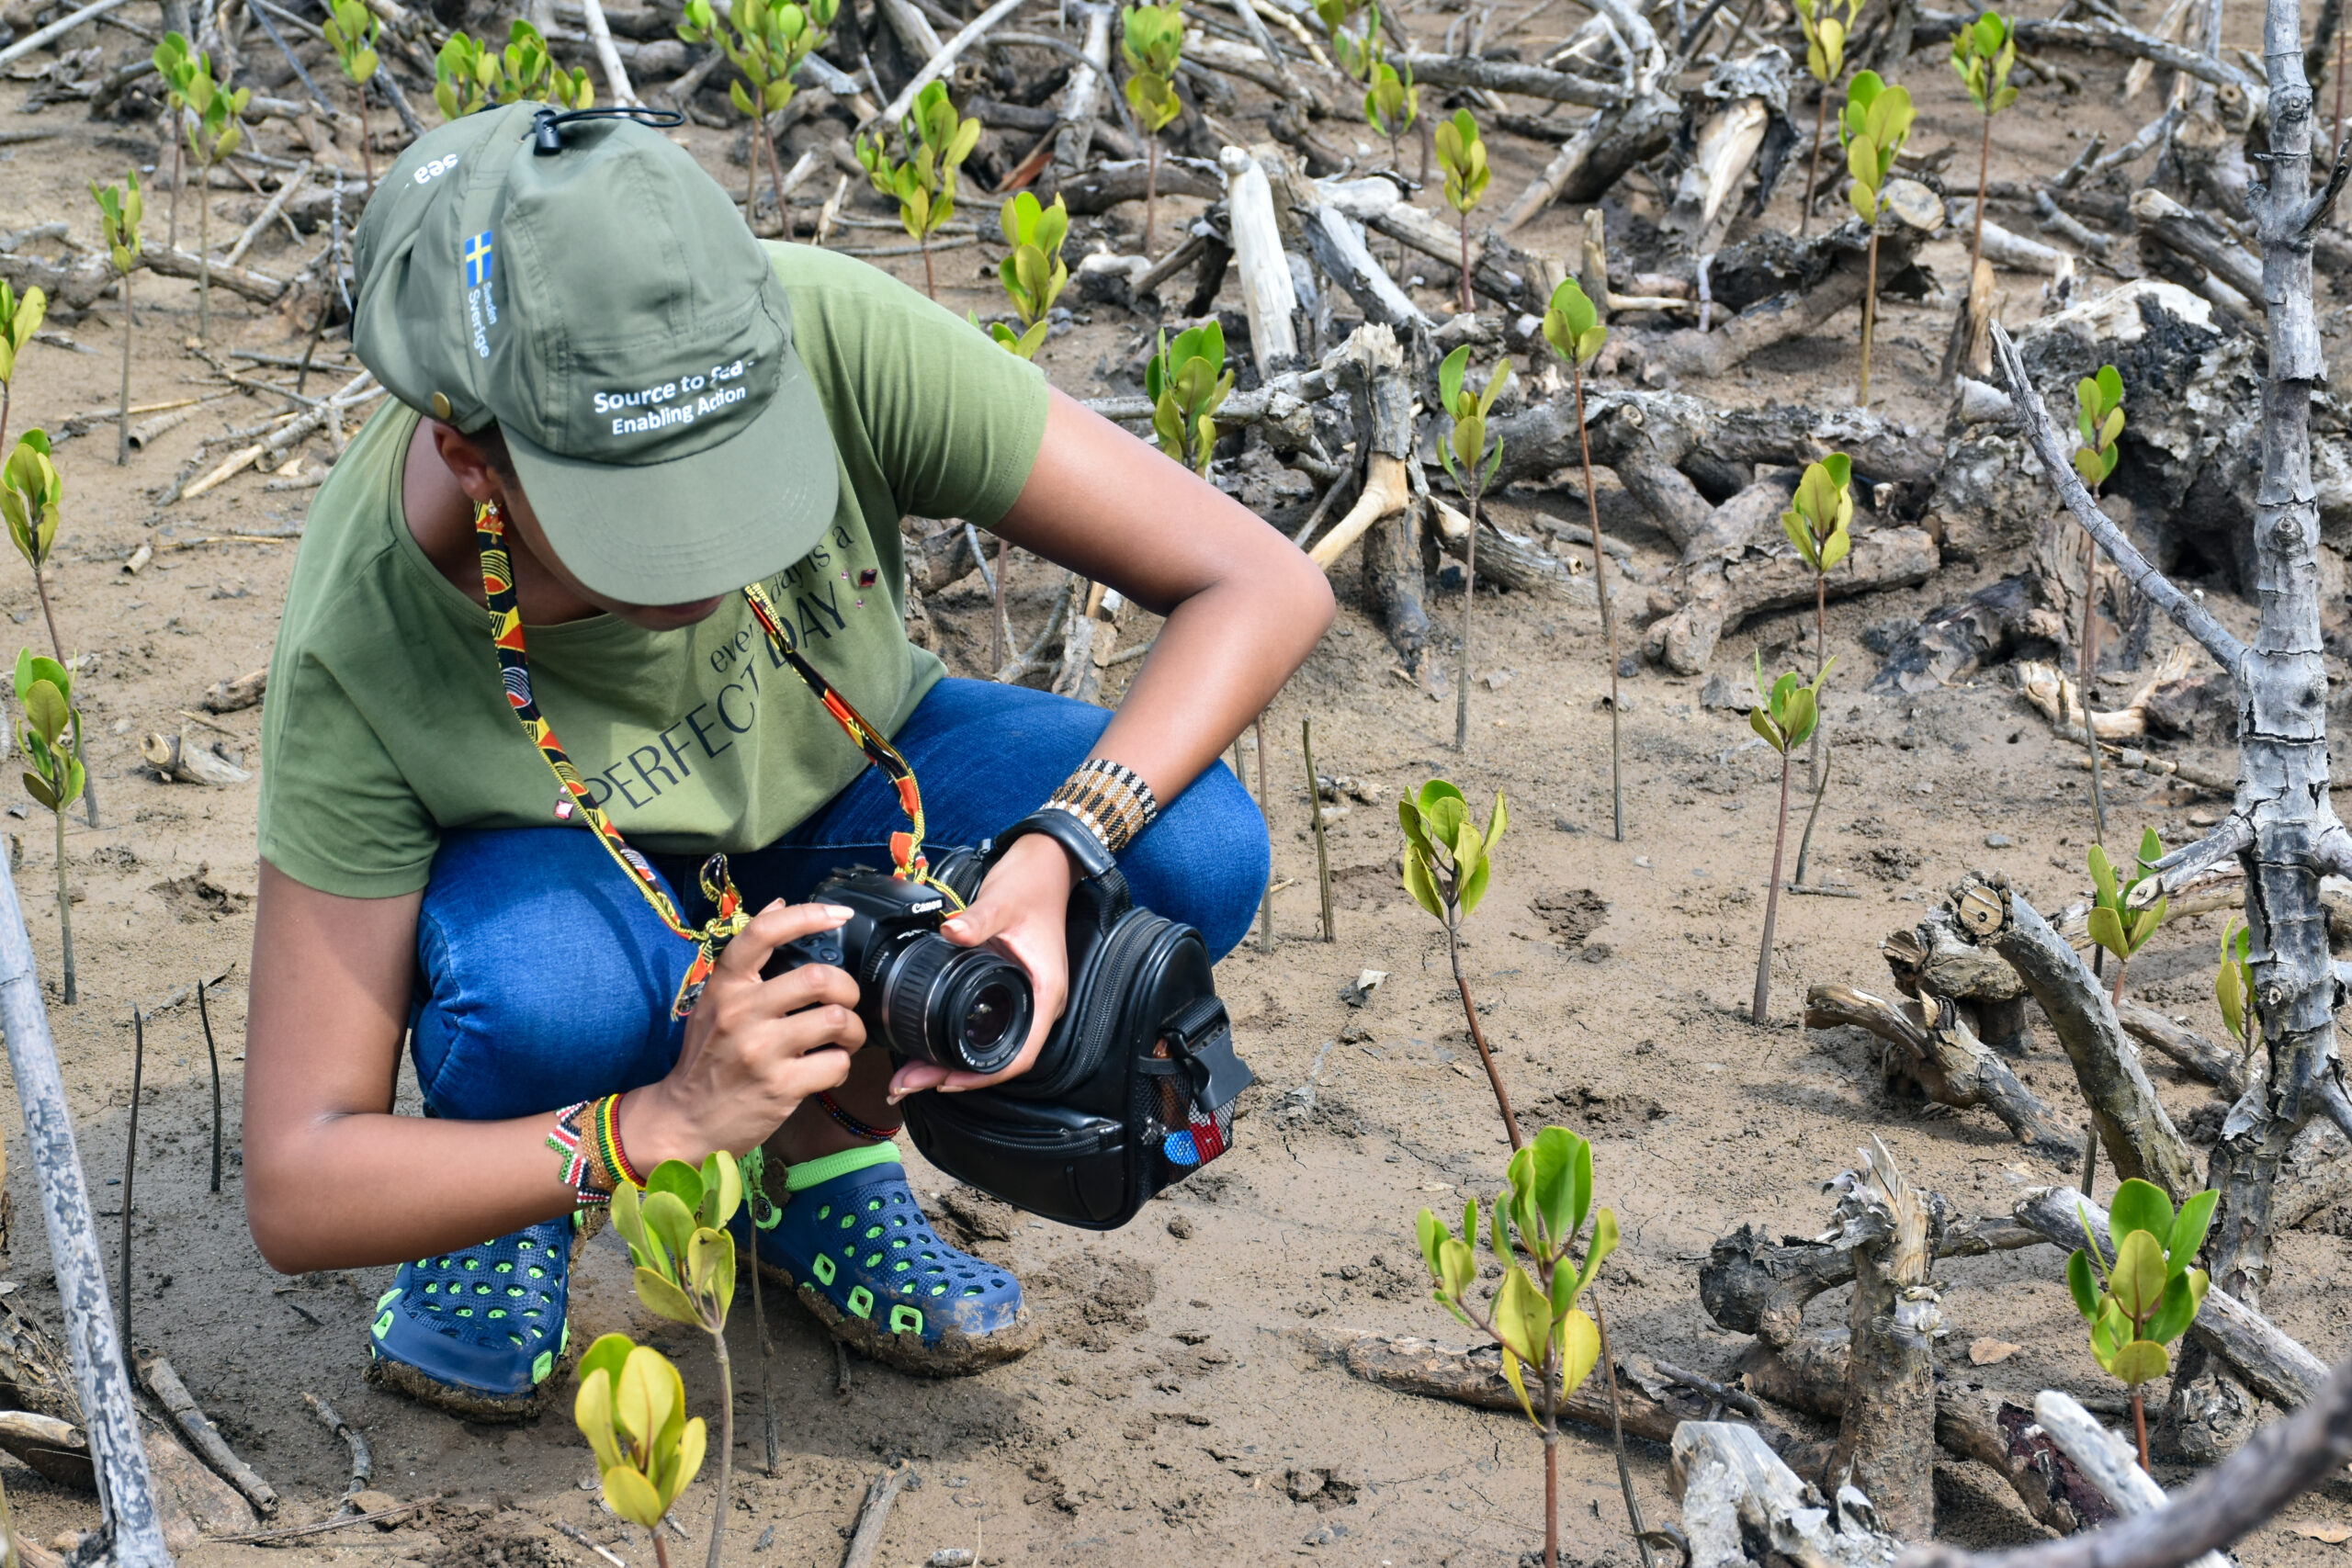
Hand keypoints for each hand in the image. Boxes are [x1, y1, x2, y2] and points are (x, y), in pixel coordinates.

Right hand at [621, 900, 866, 1165]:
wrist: (685, 1120)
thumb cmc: (707, 1058)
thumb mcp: (716, 1002)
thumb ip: (747, 959)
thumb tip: (776, 903)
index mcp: (725, 987)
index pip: (763, 933)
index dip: (807, 914)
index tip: (840, 914)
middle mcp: (740, 1013)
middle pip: (819, 978)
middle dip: (848, 989)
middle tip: (846, 1002)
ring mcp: (760, 1050)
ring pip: (837, 1020)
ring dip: (853, 1030)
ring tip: (842, 1039)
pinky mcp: (779, 1087)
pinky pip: (836, 1063)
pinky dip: (842, 1065)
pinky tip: (828, 1068)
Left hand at [890, 832, 1074, 1098]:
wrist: (1043, 864)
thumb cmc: (1031, 885)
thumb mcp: (1003, 901)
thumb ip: (978, 919)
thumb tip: (951, 930)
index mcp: (1044, 993)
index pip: (1019, 1054)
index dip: (983, 1075)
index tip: (945, 1081)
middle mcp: (1036, 1003)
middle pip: (998, 1059)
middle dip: (953, 1076)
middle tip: (907, 1082)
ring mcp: (1022, 998)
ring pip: (989, 1047)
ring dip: (950, 1063)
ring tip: (908, 1072)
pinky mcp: (1006, 989)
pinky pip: (983, 1027)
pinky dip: (954, 1041)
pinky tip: (926, 1044)